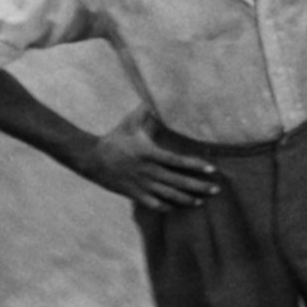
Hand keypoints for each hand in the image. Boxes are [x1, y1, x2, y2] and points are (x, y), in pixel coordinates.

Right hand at [74, 114, 220, 209]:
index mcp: (148, 153)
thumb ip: (144, 112)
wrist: (91, 159)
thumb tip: (154, 99)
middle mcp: (147, 171)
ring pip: (168, 195)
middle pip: (178, 181)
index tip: (212, 169)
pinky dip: (167, 206)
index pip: (177, 161)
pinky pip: (153, 204)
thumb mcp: (129, 123)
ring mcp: (140, 184)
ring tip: (202, 200)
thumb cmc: (114, 139)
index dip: (195, 165)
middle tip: (216, 189)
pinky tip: (178, 206)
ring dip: (187, 199)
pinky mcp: (133, 194)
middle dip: (198, 186)